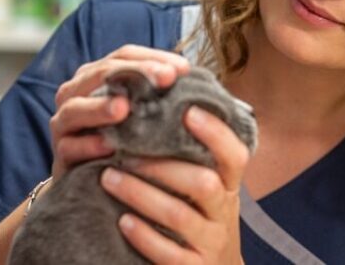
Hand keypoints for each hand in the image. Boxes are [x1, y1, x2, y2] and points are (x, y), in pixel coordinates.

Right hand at [49, 44, 190, 181]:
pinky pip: (69, 147)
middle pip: (101, 73)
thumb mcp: (143, 111)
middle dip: (135, 74)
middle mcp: (75, 93)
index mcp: (96, 75)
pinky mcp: (60, 156)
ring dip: (100, 108)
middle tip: (166, 79)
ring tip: (124, 108)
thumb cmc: (127, 139)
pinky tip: (108, 147)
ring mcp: (63, 123)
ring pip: (76, 108)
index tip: (184, 69)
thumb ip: (158, 91)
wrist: (97, 183)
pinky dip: (87, 145)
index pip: (124, 55)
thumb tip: (190, 73)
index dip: (153, 57)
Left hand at [100, 105, 249, 264]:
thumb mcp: (206, 181)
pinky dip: (144, 237)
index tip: (187, 110)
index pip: (234, 155)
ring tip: (109, 179)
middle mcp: (224, 211)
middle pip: (203, 184)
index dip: (216, 133)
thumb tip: (168, 96)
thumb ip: (192, 151)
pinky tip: (122, 221)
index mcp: (228, 184)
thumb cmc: (199, 212)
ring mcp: (211, 242)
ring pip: (179, 217)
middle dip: (161, 166)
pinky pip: (170, 254)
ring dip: (141, 195)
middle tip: (124, 152)